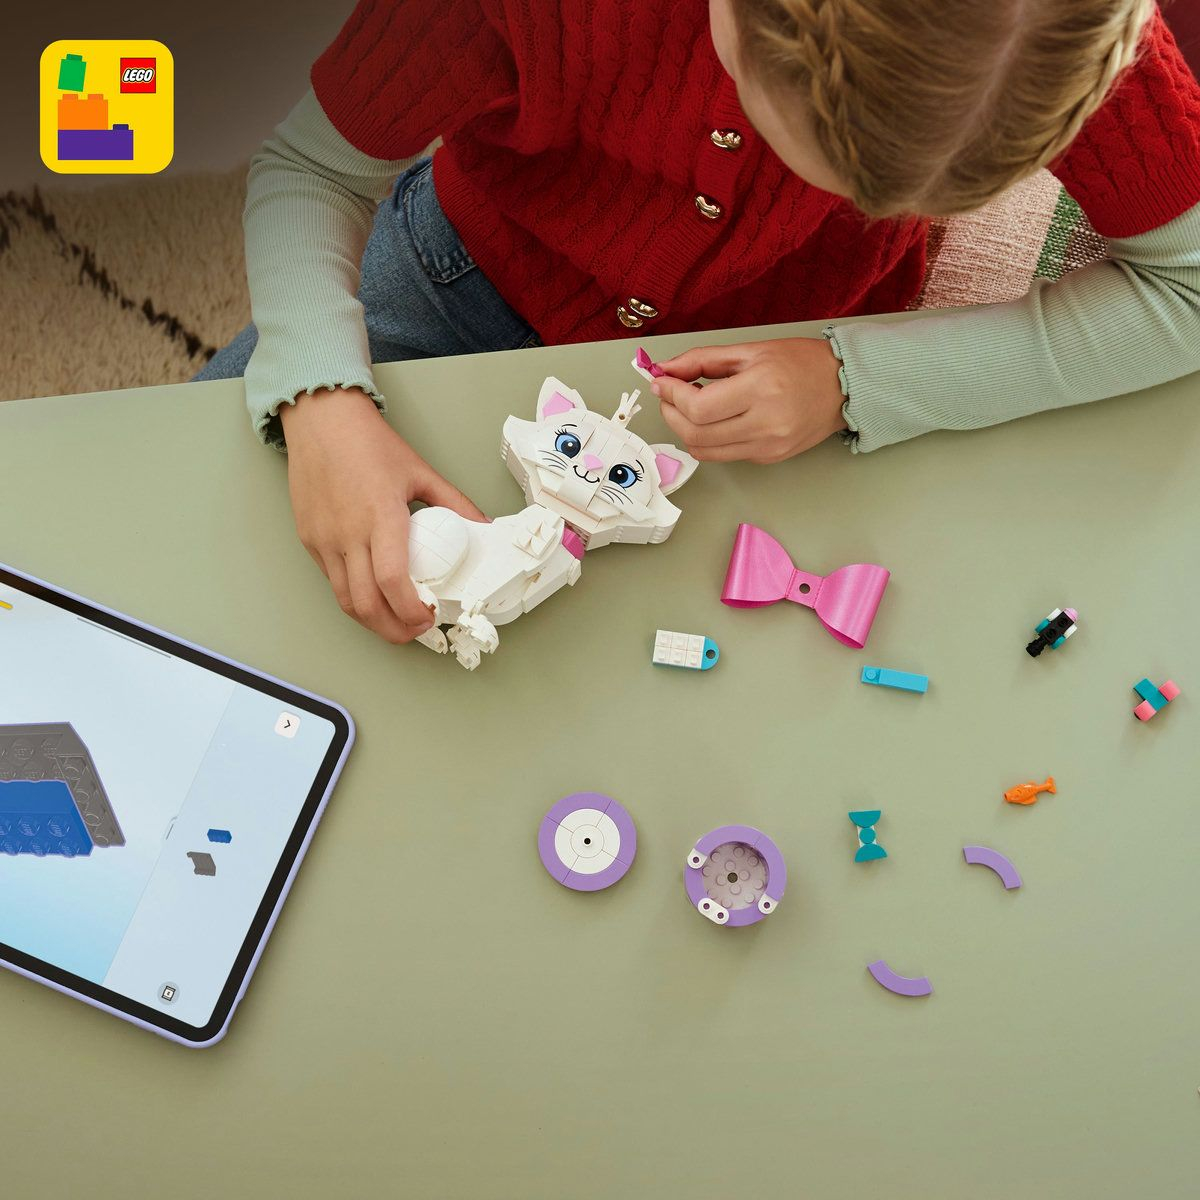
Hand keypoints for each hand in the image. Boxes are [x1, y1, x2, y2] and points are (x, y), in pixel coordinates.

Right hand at [280, 388, 484, 643]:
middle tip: (415, 632)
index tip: (428, 618)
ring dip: (372, 620)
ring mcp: (324, 540)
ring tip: (396, 622)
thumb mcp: (421, 472)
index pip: (393, 581)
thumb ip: (454, 504)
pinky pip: (331, 581)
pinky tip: (373, 595)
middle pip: (366, 604)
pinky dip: (353, 597)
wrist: (321, 420)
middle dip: (393, 629)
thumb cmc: (369, 443)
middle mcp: (348, 534)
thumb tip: (483, 527)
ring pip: (345, 600)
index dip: (411, 611)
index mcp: (380, 517)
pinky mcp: (309, 540)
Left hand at [651, 337, 846, 463]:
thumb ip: (702, 360)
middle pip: (696, 434)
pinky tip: (713, 418)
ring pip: (705, 451)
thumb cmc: (801, 362)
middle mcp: (765, 424)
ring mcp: (767, 447)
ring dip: (685, 430)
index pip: (698, 407)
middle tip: (668, 395)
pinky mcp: (769, 459)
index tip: (661, 381)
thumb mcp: (750, 350)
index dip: (671, 396)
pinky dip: (708, 438)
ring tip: (688, 407)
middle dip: (671, 414)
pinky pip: (724, 454)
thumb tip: (665, 370)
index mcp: (760, 390)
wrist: (844, 387)